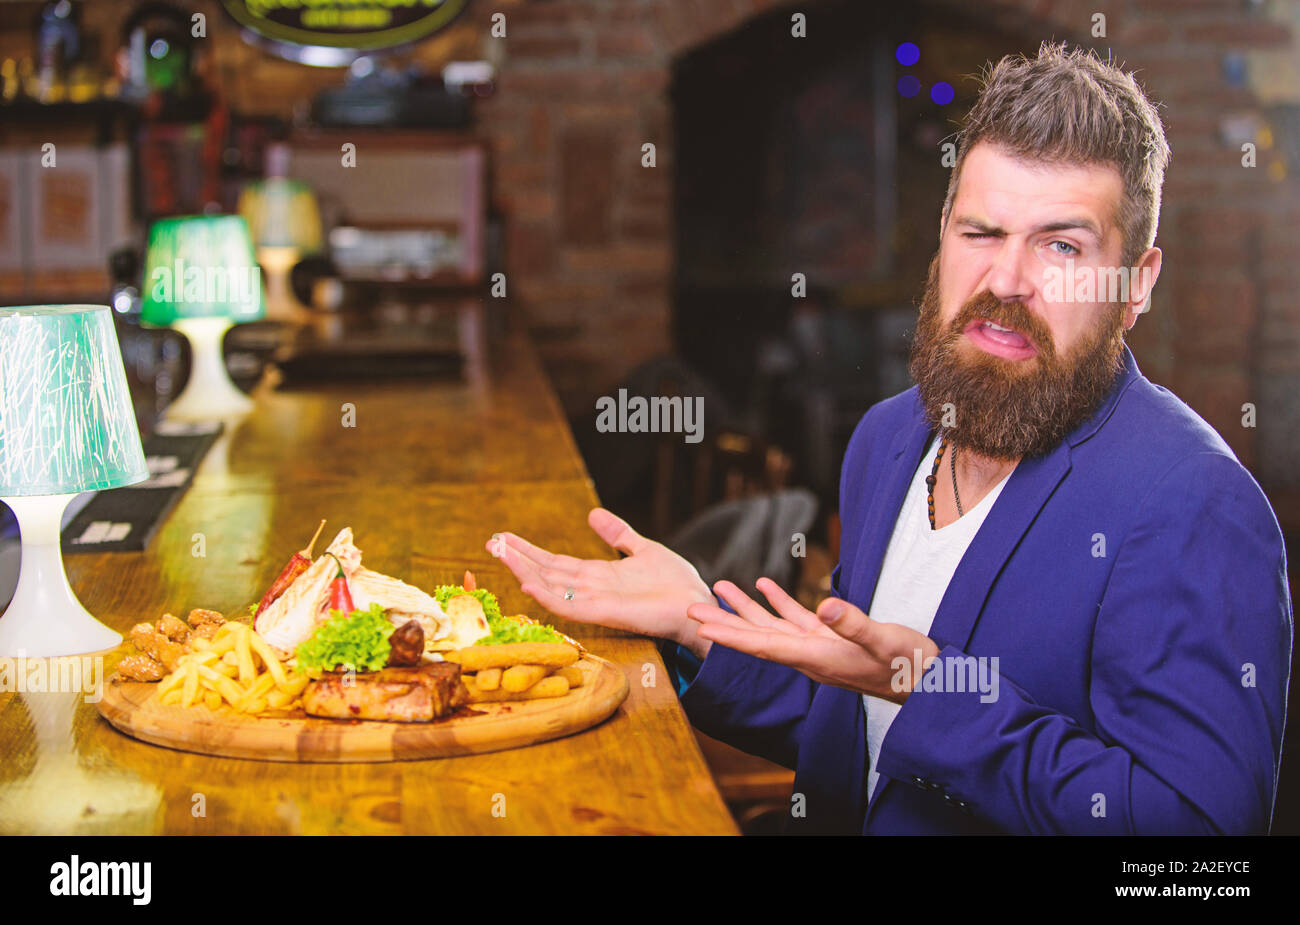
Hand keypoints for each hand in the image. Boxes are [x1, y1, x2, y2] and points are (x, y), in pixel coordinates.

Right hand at [486, 507, 716, 654]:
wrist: (697, 605)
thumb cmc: (675, 585)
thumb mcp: (642, 549)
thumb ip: (618, 534)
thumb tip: (593, 513)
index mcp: (597, 575)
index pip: (554, 561)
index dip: (529, 550)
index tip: (504, 537)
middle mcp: (590, 589)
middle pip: (545, 572)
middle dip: (517, 558)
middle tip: (489, 542)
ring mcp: (594, 602)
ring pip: (549, 587)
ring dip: (523, 571)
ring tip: (499, 554)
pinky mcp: (604, 613)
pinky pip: (568, 606)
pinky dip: (546, 596)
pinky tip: (527, 582)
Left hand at [686, 577, 940, 703]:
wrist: (932, 685)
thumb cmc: (912, 666)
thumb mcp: (887, 641)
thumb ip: (857, 624)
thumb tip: (826, 605)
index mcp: (818, 658)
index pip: (763, 645)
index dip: (730, 635)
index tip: (700, 625)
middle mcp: (811, 656)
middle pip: (757, 638)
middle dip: (724, 622)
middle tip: (690, 608)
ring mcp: (820, 649)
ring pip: (772, 627)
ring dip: (746, 608)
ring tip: (720, 586)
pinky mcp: (833, 640)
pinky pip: (797, 620)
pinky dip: (780, 602)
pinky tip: (766, 585)